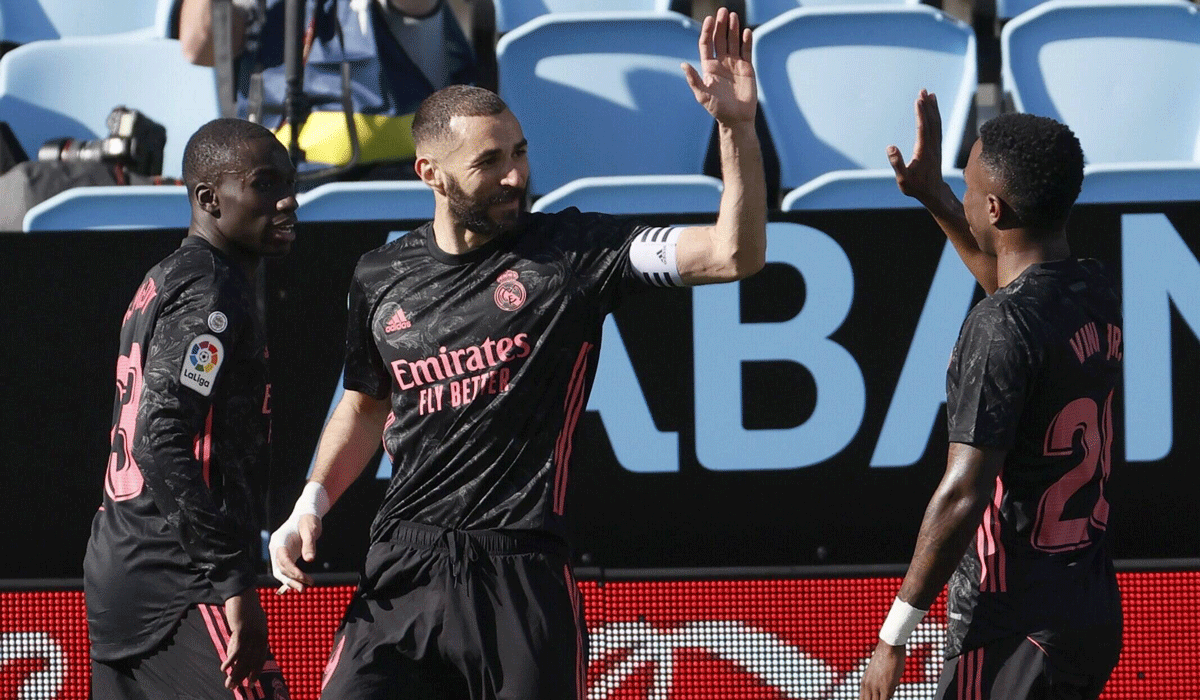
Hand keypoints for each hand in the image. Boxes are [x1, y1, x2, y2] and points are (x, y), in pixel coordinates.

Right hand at [221, 590, 269, 689]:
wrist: (243, 592)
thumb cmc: (244, 607)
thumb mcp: (246, 625)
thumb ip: (241, 639)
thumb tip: (233, 655)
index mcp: (263, 635)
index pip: (261, 657)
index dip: (255, 670)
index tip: (251, 682)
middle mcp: (260, 636)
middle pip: (252, 660)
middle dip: (243, 676)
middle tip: (235, 687)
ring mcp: (252, 633)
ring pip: (244, 658)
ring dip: (236, 673)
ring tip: (229, 684)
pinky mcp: (242, 629)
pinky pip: (237, 649)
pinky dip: (230, 660)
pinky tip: (224, 668)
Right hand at [268, 513, 320, 592]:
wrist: (306, 514)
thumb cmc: (308, 519)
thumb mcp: (311, 530)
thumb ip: (309, 544)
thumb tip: (309, 560)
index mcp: (279, 539)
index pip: (282, 559)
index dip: (291, 570)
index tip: (303, 577)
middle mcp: (276, 547)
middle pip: (280, 568)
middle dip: (291, 579)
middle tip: (304, 588)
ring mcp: (279, 552)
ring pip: (281, 571)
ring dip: (291, 581)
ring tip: (304, 588)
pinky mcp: (286, 556)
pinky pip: (286, 570)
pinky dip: (292, 577)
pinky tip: (302, 583)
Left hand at [683, 8, 756, 126]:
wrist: (737, 118)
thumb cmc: (717, 109)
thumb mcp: (702, 95)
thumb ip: (694, 80)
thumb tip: (683, 64)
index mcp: (709, 67)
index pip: (706, 44)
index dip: (707, 31)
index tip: (709, 19)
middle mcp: (721, 63)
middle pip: (720, 39)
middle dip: (721, 25)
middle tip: (723, 11)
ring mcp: (734, 64)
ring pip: (733, 42)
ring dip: (733, 29)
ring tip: (733, 16)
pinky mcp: (747, 68)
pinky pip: (746, 51)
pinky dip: (746, 41)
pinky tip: (746, 32)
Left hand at [859, 639, 905, 699]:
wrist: (889, 646)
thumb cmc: (886, 657)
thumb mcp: (877, 672)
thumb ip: (878, 683)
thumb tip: (885, 693)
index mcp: (864, 682)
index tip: (874, 699)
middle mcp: (868, 686)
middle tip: (882, 697)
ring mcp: (876, 687)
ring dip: (882, 699)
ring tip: (887, 692)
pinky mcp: (886, 688)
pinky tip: (891, 693)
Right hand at [887, 89, 947, 206]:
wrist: (933, 193)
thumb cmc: (916, 187)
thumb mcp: (903, 179)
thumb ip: (897, 163)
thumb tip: (890, 147)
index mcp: (924, 152)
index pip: (923, 128)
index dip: (921, 113)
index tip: (918, 100)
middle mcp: (933, 146)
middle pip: (931, 122)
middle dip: (927, 106)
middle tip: (923, 90)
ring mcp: (936, 146)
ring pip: (936, 123)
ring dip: (933, 108)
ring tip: (930, 94)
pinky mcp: (936, 147)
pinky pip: (937, 128)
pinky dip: (935, 116)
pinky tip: (932, 110)